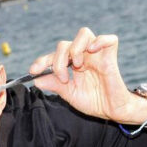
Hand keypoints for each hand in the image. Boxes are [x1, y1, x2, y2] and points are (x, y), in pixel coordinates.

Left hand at [29, 27, 146, 123]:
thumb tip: (37, 80)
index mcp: (72, 65)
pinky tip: (91, 51)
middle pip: (65, 44)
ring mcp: (97, 56)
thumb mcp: (69, 94)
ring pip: (84, 34)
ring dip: (75, 48)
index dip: (42, 61)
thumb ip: (55, 85)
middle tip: (63, 77)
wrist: (112, 111)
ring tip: (77, 66)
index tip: (33, 71)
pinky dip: (100, 41)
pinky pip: (110, 39)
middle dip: (58, 60)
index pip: (54, 55)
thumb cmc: (94, 102)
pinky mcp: (111, 58)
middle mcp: (84, 57)